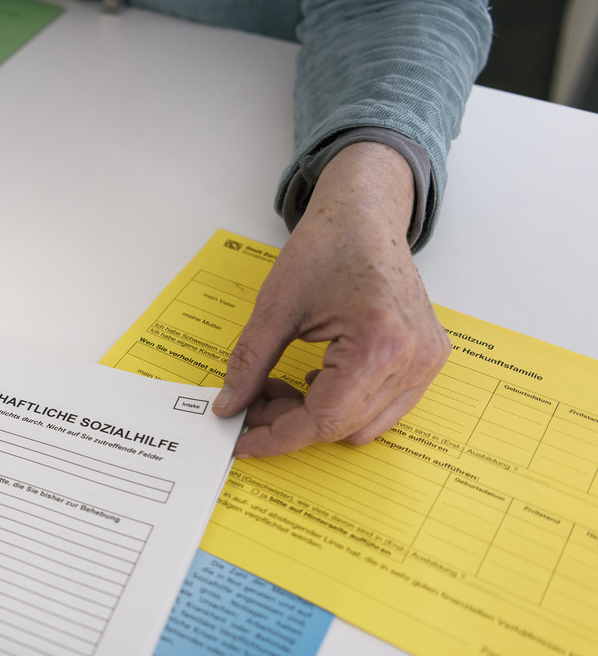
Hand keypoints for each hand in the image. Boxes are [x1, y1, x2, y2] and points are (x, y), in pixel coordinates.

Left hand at [213, 142, 449, 456]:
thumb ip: (249, 363)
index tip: (241, 441)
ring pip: (364, 426)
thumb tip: (229, 407)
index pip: (323, 419)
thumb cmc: (328, 246)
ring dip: (317, 418)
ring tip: (281, 387)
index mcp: (379, 345)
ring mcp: (426, 362)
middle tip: (251, 403)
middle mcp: (413, 360)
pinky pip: (383, 408)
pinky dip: (344, 405)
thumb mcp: (275, 307)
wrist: (366, 215)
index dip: (276, 436)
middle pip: (342, 427)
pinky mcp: (427, 359)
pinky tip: (315, 380)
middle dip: (289, 423)